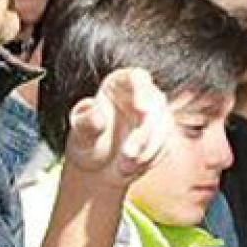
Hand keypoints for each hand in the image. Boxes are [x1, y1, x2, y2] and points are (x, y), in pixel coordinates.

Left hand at [62, 68, 172, 186]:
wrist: (99, 166)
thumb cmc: (87, 142)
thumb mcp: (81, 133)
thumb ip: (87, 122)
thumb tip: (97, 113)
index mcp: (119, 83)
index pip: (136, 78)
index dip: (142, 90)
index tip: (141, 109)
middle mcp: (142, 94)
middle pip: (154, 106)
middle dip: (143, 134)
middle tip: (126, 156)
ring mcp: (157, 114)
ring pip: (164, 127)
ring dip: (147, 150)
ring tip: (123, 168)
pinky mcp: (164, 134)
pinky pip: (165, 145)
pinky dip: (150, 159)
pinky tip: (131, 167)